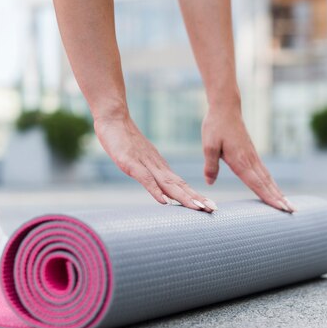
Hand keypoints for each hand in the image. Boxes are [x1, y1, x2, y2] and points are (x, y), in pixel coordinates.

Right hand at [94, 113, 217, 211]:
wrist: (114, 118)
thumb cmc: (124, 139)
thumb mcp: (139, 159)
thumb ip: (149, 173)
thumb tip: (159, 189)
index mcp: (159, 166)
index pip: (181, 184)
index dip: (195, 195)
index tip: (209, 206)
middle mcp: (156, 166)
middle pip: (179, 185)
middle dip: (196, 198)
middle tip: (212, 209)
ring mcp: (144, 164)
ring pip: (167, 183)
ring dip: (183, 196)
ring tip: (197, 207)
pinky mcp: (131, 163)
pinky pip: (145, 179)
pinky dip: (155, 190)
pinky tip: (163, 201)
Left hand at [202, 101, 295, 211]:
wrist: (225, 108)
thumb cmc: (215, 126)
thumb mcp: (208, 146)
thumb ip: (210, 165)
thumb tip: (210, 182)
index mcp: (240, 160)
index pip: (256, 183)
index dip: (268, 197)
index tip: (280, 208)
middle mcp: (250, 160)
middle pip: (267, 183)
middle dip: (279, 198)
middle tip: (292, 211)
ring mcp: (252, 157)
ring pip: (268, 178)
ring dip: (278, 192)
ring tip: (288, 205)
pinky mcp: (251, 154)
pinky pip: (264, 172)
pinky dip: (271, 183)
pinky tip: (274, 190)